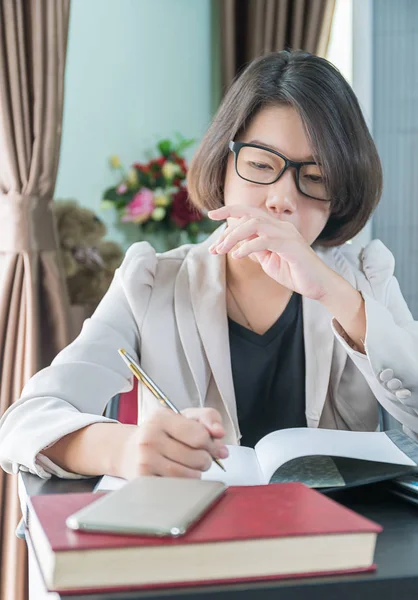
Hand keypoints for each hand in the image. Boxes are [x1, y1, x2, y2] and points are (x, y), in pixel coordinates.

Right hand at [116, 407, 228, 479]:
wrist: (128, 450)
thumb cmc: (162, 432)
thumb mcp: (184, 416)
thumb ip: (208, 417)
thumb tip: (220, 433)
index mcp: (161, 418)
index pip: (200, 436)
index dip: (213, 444)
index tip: (213, 446)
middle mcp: (150, 438)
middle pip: (198, 458)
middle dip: (206, 459)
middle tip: (200, 457)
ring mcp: (145, 461)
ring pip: (190, 476)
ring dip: (196, 473)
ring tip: (189, 466)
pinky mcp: (143, 482)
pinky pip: (178, 488)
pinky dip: (184, 484)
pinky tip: (178, 475)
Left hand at [208, 205, 337, 300]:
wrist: (319, 286)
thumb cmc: (295, 273)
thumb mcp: (269, 261)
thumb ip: (256, 250)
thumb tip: (239, 245)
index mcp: (275, 228)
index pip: (249, 212)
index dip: (230, 210)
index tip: (211, 215)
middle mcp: (281, 226)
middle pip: (249, 214)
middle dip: (227, 222)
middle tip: (214, 246)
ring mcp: (287, 234)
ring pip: (255, 224)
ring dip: (234, 237)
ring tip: (222, 251)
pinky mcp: (291, 246)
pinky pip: (265, 240)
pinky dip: (248, 246)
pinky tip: (237, 255)